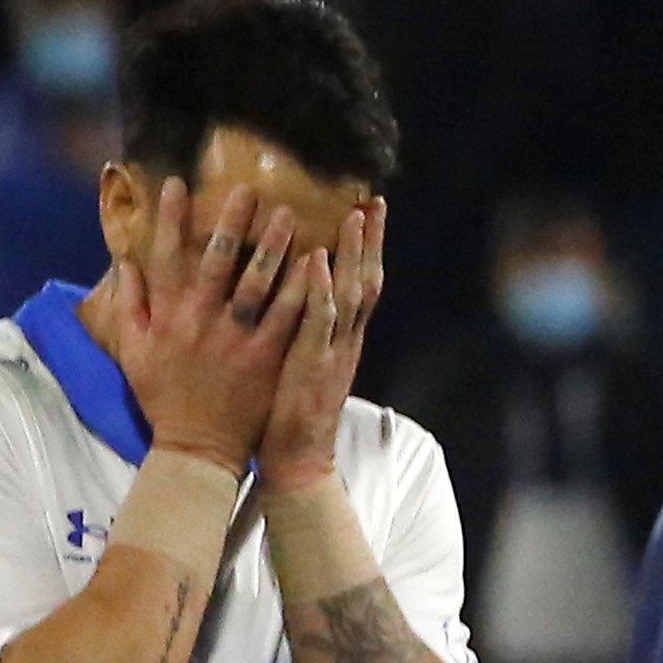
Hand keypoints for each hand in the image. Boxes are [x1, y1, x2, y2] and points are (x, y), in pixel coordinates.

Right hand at [107, 179, 306, 471]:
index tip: (176, 181)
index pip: (167, 256)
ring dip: (273, 246)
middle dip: (232, 220)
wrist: (198, 449)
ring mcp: (236, 339)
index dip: (170, 218)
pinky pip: (288, 318)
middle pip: (218, 260)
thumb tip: (125, 262)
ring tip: (290, 214)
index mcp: (169, 316)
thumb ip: (129, 305)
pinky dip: (301, 289)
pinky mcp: (266, 358)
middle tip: (250, 187)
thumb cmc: (164, 398)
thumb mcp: (133, 352)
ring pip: (257, 283)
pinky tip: (316, 265)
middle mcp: (201, 321)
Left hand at [255, 196, 386, 492]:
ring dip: (353, 254)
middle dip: (372, 241)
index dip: (368, 249)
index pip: (362, 285)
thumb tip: (297, 298)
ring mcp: (332, 353)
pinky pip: (318, 320)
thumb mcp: (305, 366)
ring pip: (350, 295)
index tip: (369, 210)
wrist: (296, 462)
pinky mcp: (311, 366)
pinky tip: (316, 258)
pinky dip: (320, 288)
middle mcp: (345, 342)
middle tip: (373, 201)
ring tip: (353, 216)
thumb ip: (308, 332)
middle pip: (367, 281)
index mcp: (343, 340)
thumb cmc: (289, 414)